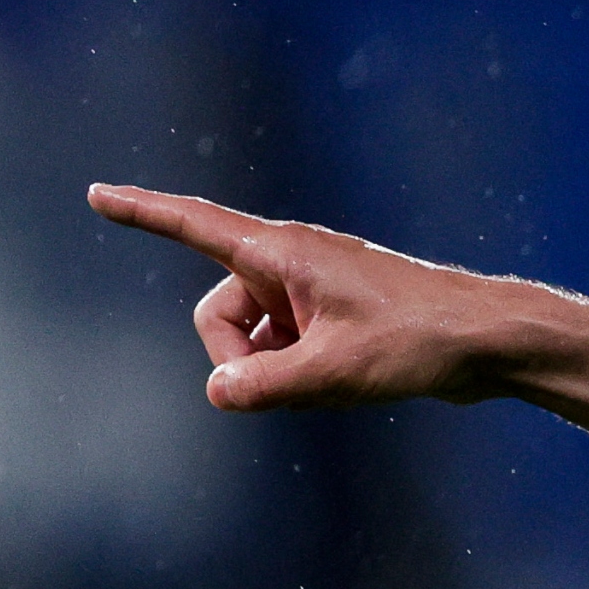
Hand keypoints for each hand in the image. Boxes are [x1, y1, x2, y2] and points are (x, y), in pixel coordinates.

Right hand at [86, 184, 511, 411]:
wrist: (490, 341)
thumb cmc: (418, 341)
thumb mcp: (334, 371)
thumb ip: (265, 387)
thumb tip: (219, 393)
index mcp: (281, 253)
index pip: (193, 225)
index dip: (143, 213)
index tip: (98, 195)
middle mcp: (290, 263)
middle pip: (218, 316)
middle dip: (237, 358)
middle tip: (289, 384)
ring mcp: (313, 291)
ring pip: (255, 341)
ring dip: (276, 370)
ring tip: (336, 381)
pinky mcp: (335, 318)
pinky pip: (289, 351)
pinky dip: (300, 372)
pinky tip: (347, 383)